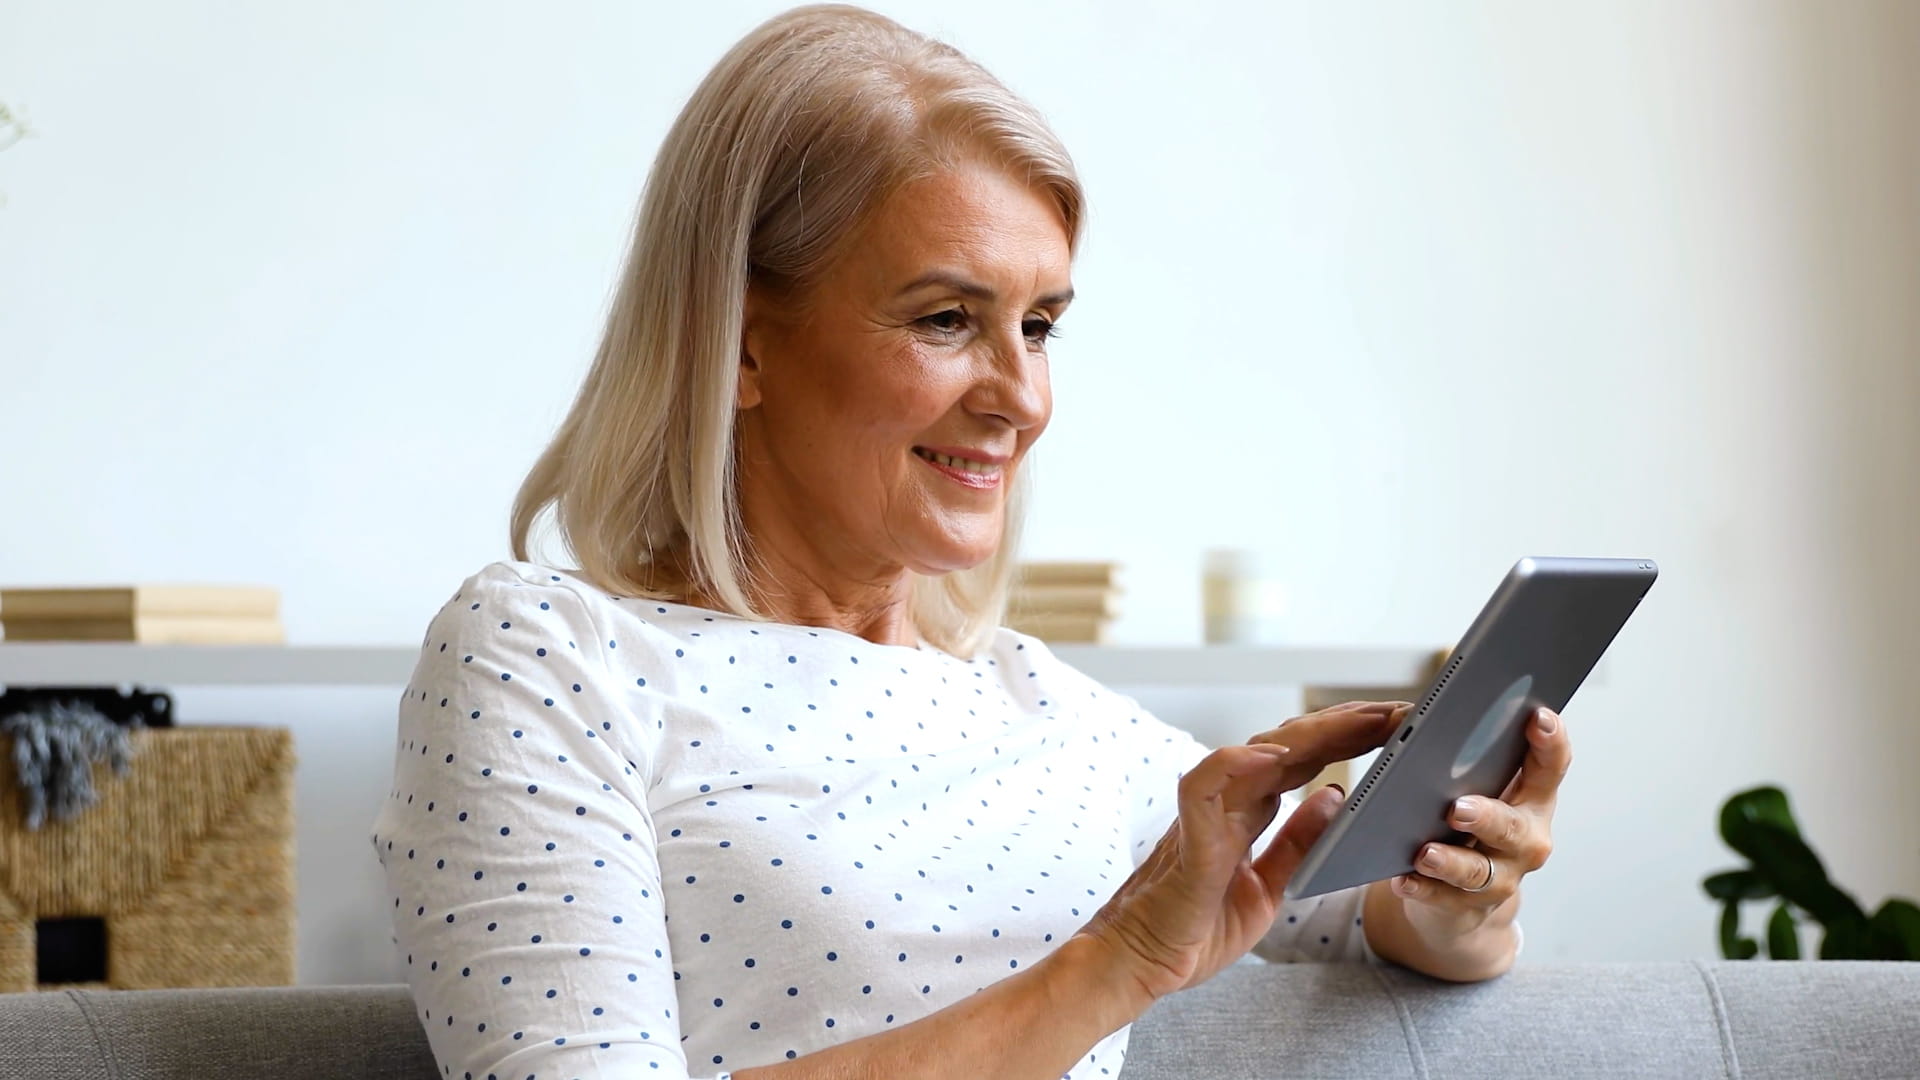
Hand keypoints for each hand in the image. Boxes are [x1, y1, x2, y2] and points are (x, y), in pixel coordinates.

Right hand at [1075, 700, 1409, 1002]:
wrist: (1139, 964)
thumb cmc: (1194, 929)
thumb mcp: (1269, 889)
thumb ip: (1296, 844)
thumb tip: (1334, 797)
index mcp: (1245, 814)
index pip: (1300, 762)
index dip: (1342, 740)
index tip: (1390, 726)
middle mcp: (1226, 805)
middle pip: (1287, 748)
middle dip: (1340, 726)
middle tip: (1393, 712)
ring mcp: (1205, 816)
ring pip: (1254, 754)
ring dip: (1307, 734)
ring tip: (1355, 722)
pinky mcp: (1188, 839)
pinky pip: (1204, 787)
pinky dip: (1235, 765)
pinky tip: (1275, 756)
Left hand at [1389, 704, 1567, 928]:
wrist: (1463, 895)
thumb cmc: (1468, 824)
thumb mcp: (1478, 786)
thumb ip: (1467, 756)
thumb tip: (1421, 716)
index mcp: (1532, 797)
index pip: (1550, 766)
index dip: (1550, 741)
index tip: (1536, 717)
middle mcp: (1526, 838)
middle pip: (1513, 827)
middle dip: (1487, 817)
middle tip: (1457, 808)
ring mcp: (1502, 876)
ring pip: (1479, 871)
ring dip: (1451, 861)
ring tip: (1425, 852)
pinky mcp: (1469, 906)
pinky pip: (1446, 900)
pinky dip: (1423, 889)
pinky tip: (1403, 880)